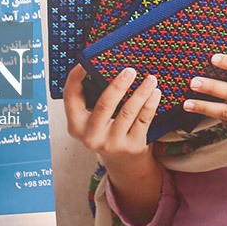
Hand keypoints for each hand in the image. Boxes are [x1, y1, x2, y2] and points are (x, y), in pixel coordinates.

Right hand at [63, 65, 164, 222]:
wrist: (123, 163)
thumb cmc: (107, 132)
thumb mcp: (93, 121)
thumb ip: (92, 100)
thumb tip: (101, 65)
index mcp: (76, 126)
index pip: (70, 97)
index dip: (75, 78)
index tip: (86, 62)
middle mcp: (91, 136)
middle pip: (104, 105)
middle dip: (118, 85)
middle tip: (130, 70)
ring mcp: (111, 143)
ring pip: (128, 112)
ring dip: (140, 92)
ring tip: (150, 78)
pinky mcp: (131, 146)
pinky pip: (143, 121)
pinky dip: (150, 104)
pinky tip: (155, 93)